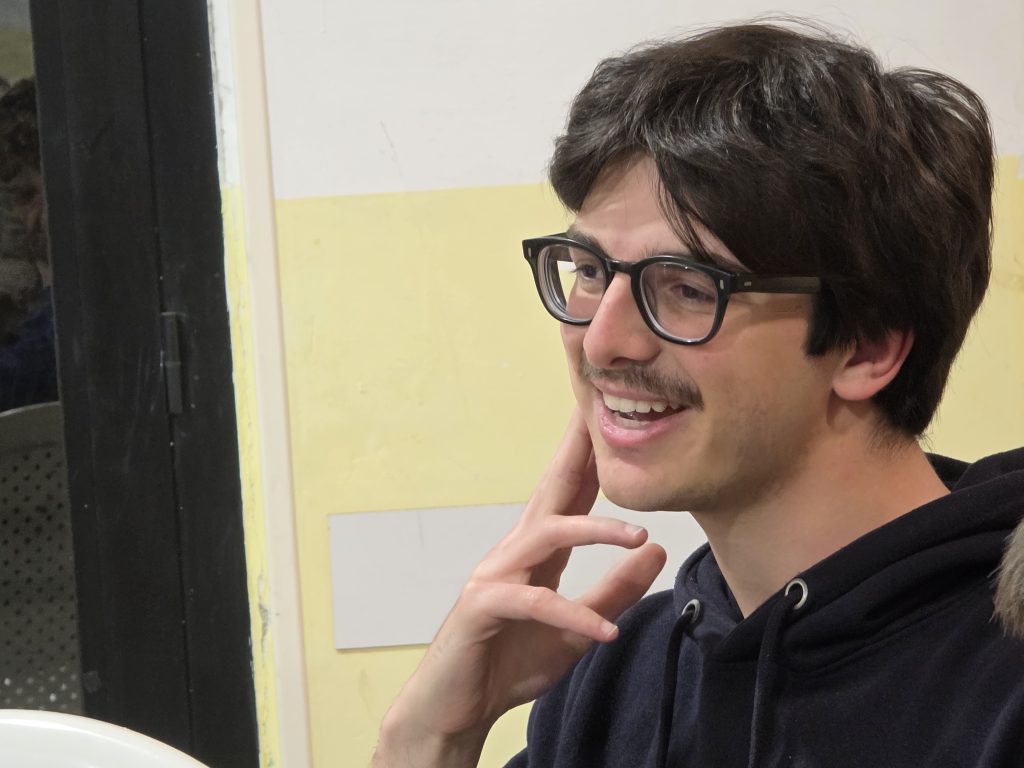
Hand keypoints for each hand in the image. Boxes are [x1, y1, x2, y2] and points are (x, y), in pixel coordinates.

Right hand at [373, 409, 667, 766]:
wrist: (456, 708)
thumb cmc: (509, 661)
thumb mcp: (579, 627)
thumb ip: (615, 591)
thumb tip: (658, 550)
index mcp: (537, 550)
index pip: (570, 494)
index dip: (591, 457)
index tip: (611, 418)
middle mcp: (514, 551)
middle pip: (551, 490)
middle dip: (576, 450)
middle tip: (599, 412)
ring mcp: (495, 575)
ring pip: (546, 535)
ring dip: (594, 531)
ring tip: (640, 537)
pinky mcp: (483, 608)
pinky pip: (535, 603)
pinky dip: (573, 615)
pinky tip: (606, 633)